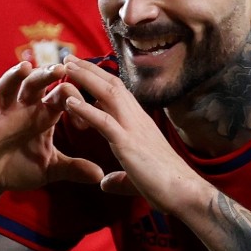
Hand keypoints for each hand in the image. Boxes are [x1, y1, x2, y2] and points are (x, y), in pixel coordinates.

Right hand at [0, 61, 104, 199]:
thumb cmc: (20, 167)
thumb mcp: (51, 168)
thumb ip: (73, 168)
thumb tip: (100, 175)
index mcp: (43, 115)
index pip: (60, 96)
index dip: (73, 100)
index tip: (84, 122)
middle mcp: (23, 110)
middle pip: (34, 84)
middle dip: (45, 75)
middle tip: (60, 68)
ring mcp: (2, 116)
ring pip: (7, 89)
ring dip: (14, 77)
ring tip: (25, 67)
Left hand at [53, 60, 209, 214]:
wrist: (185, 194)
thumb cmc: (165, 186)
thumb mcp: (136, 179)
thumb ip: (119, 179)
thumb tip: (105, 183)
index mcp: (139, 124)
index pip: (118, 93)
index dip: (100, 78)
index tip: (82, 69)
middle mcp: (137, 120)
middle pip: (111, 86)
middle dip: (89, 69)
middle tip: (68, 56)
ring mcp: (133, 130)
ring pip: (107, 95)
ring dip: (85, 79)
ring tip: (65, 66)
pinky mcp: (128, 144)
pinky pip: (104, 122)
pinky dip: (85, 110)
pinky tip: (69, 101)